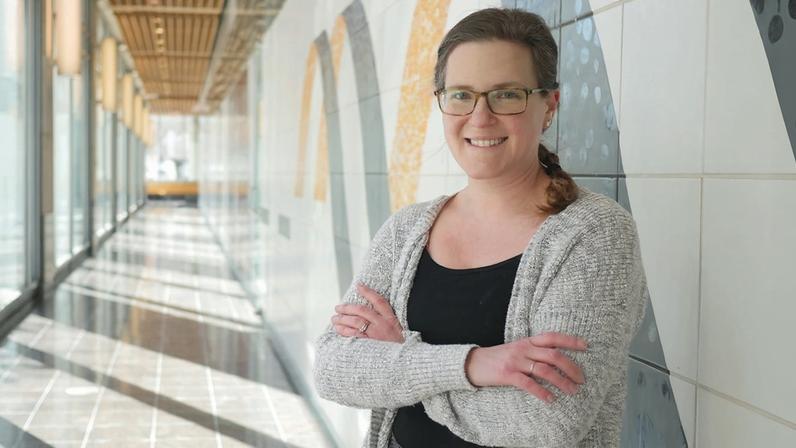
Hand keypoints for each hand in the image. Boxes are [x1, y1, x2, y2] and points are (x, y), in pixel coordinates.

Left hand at [331, 284, 404, 342]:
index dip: (368, 292)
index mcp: (391, 320)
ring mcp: (375, 335)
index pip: (379, 301)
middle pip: (362, 311)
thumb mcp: (399, 331)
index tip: (359, 286)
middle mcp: (383, 325)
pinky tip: (338, 330)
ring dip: (343, 319)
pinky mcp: (369, 346)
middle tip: (338, 307)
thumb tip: (370, 314)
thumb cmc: (399, 346)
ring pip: (356, 322)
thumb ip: (387, 322)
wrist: (403, 361)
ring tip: (335, 319)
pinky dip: (345, 332)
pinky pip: (354, 336)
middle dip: (348, 308)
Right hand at [464, 332, 587, 402]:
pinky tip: (551, 399)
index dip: (570, 340)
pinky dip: (542, 392)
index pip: (552, 337)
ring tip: (572, 391)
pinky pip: (528, 384)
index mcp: (527, 341)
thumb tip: (556, 360)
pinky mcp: (507, 374)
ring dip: (561, 381)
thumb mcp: (517, 349)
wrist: (473, 363)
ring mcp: (515, 361)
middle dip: (571, 367)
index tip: (586, 346)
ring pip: (544, 370)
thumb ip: (534, 352)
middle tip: (582, 379)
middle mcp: (523, 349)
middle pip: (553, 355)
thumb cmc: (498, 358)